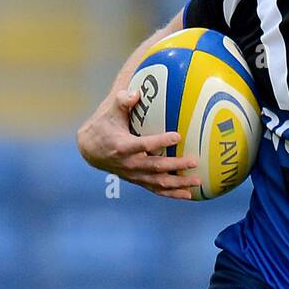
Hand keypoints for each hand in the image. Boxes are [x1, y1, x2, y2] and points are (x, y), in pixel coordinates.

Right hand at [76, 89, 201, 199]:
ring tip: (197, 181)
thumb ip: (122, 101)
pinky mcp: (138, 181)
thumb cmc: (105, 126)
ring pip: (158, 182)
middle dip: (176, 165)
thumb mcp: (110, 112)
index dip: (160, 142)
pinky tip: (189, 194)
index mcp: (123, 146)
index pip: (143, 145)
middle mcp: (129, 164)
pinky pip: (157, 190)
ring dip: (178, 184)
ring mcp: (134, 175)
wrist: (91, 150)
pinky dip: (172, 194)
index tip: (177, 136)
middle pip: (156, 166)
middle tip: (194, 161)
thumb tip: (136, 93)